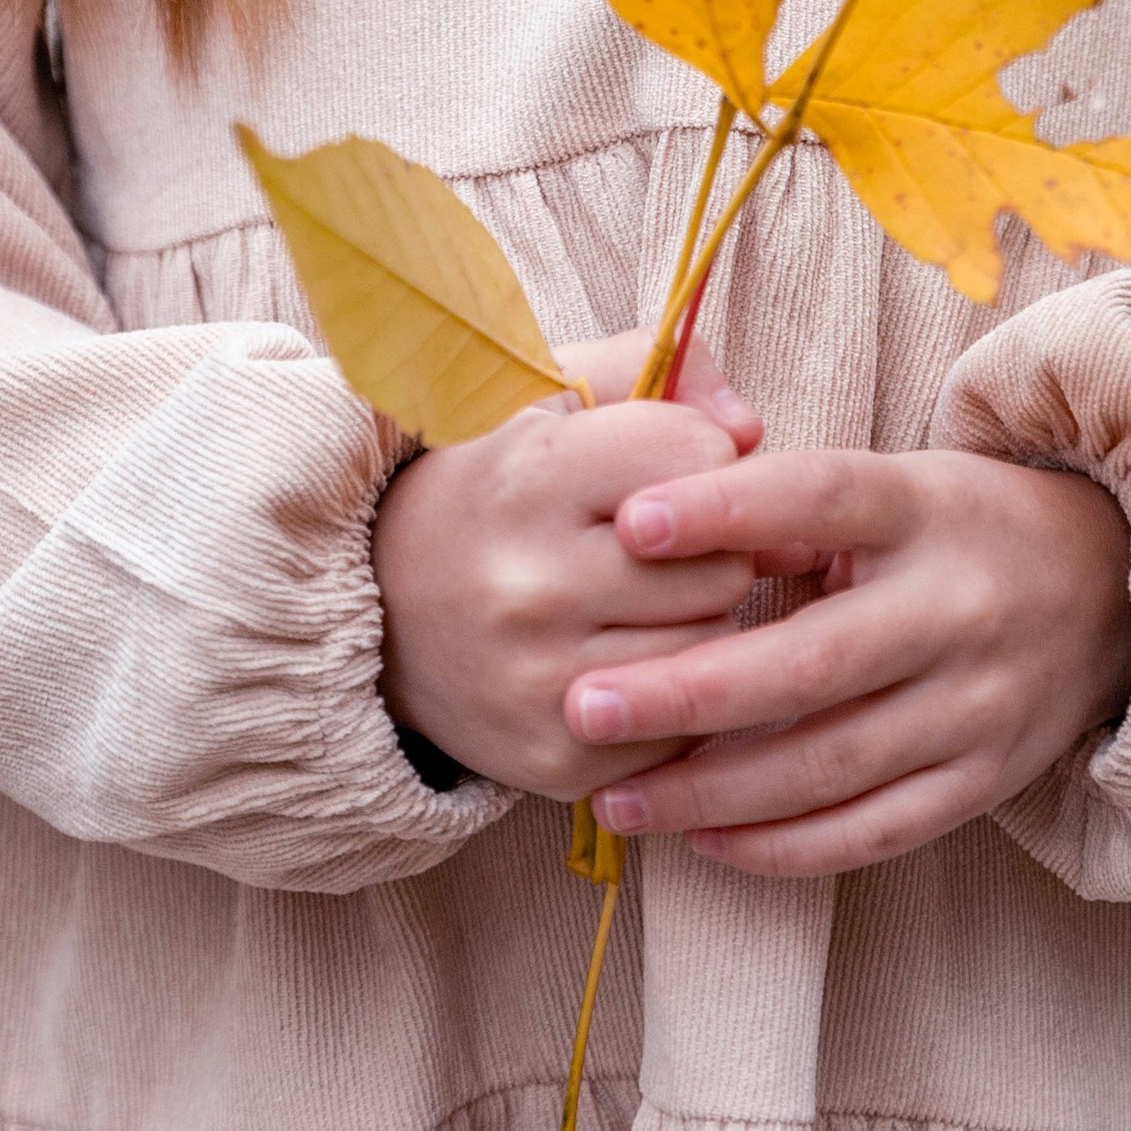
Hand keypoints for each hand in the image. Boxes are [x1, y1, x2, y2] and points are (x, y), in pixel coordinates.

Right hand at [372, 329, 761, 796]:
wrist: (380, 611)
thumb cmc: (493, 486)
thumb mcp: (550, 394)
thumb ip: (659, 371)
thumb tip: (750, 428)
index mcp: (531, 475)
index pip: (701, 453)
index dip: (707, 453)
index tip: (674, 463)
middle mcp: (532, 584)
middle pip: (723, 564)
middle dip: (714, 546)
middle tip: (665, 544)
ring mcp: (542, 682)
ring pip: (712, 648)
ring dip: (698, 621)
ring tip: (645, 600)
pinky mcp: (558, 759)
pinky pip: (683, 726)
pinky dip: (671, 694)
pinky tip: (624, 659)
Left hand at [563, 447, 1130, 874]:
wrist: (1115, 590)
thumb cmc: (962, 526)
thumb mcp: (898, 486)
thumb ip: (794, 510)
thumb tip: (663, 531)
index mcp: (927, 509)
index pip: (821, 498)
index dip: (728, 509)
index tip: (630, 523)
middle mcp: (957, 609)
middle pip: (812, 662)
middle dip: (687, 691)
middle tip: (584, 705)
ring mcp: (977, 706)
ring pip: (830, 765)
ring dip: (712, 790)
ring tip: (616, 797)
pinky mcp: (985, 783)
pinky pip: (871, 831)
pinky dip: (782, 847)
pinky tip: (703, 840)